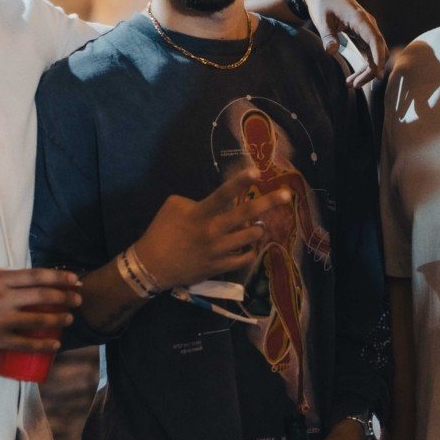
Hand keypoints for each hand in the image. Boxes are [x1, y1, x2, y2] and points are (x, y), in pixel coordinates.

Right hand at [0, 268, 79, 350]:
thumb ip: (2, 281)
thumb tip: (24, 283)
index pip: (37, 275)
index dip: (59, 276)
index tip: (74, 279)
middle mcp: (1, 297)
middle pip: (43, 295)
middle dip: (65, 297)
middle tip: (78, 299)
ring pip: (38, 319)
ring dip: (58, 319)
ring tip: (69, 319)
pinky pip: (24, 343)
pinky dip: (43, 344)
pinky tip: (55, 344)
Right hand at [135, 169, 290, 288]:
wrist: (151, 266)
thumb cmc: (161, 231)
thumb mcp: (173, 206)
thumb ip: (197, 200)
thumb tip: (219, 201)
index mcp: (200, 214)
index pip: (223, 194)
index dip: (240, 182)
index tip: (257, 171)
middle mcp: (213, 232)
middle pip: (247, 215)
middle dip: (269, 203)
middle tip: (287, 195)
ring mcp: (218, 251)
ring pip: (252, 237)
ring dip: (258, 228)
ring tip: (258, 224)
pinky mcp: (220, 267)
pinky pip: (245, 257)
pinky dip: (250, 249)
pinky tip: (249, 244)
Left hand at [297, 0, 387, 88]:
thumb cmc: (322, 4)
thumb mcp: (321, 19)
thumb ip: (327, 35)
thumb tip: (331, 52)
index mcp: (359, 18)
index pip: (374, 39)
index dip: (378, 56)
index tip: (377, 73)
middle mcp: (368, 24)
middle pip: (378, 50)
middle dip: (370, 70)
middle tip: (354, 85)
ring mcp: (368, 29)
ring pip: (376, 54)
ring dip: (367, 70)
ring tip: (350, 85)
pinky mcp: (365, 34)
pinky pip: (370, 52)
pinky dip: (365, 65)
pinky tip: (353, 77)